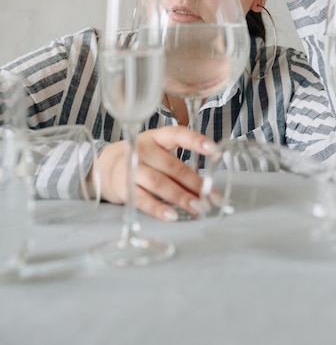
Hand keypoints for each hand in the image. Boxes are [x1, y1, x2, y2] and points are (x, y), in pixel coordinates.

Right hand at [96, 126, 217, 220]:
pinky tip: (172, 216)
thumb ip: (178, 165)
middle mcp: (144, 149)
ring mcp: (133, 167)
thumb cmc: (142, 160)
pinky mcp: (124, 187)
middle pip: (173, 166)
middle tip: (212, 198)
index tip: (214, 149)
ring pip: (160, 182)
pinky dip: (158, 208)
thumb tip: (206, 189)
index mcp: (157, 137)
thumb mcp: (157, 152)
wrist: (106, 167)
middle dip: (195, 183)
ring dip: (180, 196)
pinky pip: (143, 199)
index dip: (196, 141)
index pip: (178, 134)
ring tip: (197, 208)